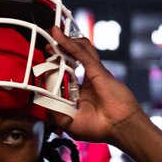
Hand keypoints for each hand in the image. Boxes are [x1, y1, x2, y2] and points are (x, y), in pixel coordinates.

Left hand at [51, 27, 146, 143]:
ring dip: (64, 41)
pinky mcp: (97, 71)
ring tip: (52, 33)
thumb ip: (56, 114)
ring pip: (78, 51)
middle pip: (71, 59)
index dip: (53, 69)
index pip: (64, 75)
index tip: (42, 67)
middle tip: (46, 47)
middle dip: (57, 51)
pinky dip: (69, 44)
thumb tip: (42, 103)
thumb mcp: (70, 124)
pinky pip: (81, 54)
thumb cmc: (101, 128)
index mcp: (80, 93)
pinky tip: (58, 37)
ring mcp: (93, 74)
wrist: (119, 128)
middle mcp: (86, 81)